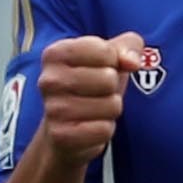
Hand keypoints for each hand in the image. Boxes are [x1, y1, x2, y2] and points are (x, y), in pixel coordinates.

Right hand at [37, 31, 149, 163]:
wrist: (64, 128)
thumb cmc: (90, 84)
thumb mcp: (109, 57)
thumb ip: (127, 46)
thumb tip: (133, 62)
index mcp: (55, 53)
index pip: (105, 51)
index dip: (114, 61)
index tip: (101, 67)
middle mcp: (49, 80)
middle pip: (109, 79)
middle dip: (113, 87)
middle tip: (98, 92)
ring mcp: (53, 109)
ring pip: (111, 105)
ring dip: (111, 109)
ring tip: (94, 109)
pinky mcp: (61, 135)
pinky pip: (105, 129)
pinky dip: (105, 129)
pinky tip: (89, 126)